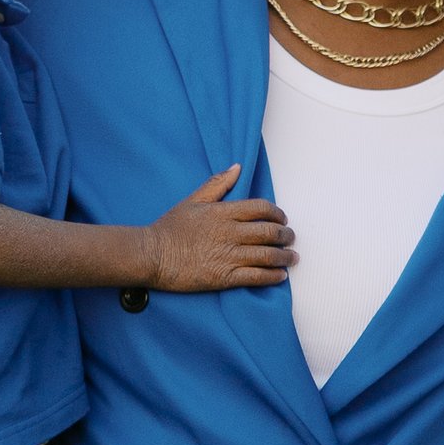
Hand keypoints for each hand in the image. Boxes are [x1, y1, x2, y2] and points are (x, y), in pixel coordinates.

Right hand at [145, 166, 296, 292]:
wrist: (151, 255)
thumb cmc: (169, 228)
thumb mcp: (193, 200)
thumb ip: (217, 184)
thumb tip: (237, 167)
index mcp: (223, 212)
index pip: (261, 208)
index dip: (277, 214)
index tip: (282, 219)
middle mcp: (230, 233)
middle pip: (269, 232)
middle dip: (286, 235)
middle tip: (291, 238)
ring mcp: (228, 256)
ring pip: (267, 255)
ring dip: (284, 256)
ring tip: (292, 257)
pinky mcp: (224, 277)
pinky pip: (256, 276)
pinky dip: (272, 276)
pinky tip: (280, 275)